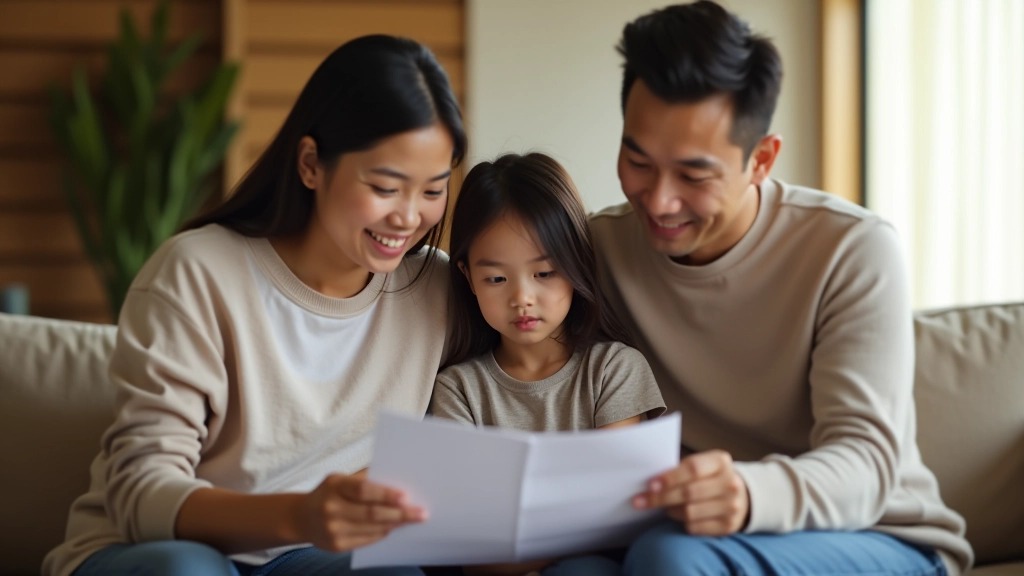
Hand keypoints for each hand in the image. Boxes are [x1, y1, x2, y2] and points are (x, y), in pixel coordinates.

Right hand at [292, 472, 426, 551]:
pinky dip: (382, 534)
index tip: (406, 497)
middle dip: (400, 514)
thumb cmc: (329, 493)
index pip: (363, 490)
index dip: (386, 494)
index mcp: (334, 485)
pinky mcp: (336, 546)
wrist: (302, 517)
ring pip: (372, 528)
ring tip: (412, 520)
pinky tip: (394, 528)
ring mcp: (333, 530)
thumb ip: (365, 478)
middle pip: (371, 513)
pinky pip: (366, 540)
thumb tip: (398, 478)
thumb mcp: (341, 479)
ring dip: (395, 525)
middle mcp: (331, 508)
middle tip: (421, 513)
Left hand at [632, 449, 748, 535]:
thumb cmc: (709, 477)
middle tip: (640, 501)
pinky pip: (695, 527)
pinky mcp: (729, 526)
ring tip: (665, 506)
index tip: (650, 485)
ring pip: (689, 512)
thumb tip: (651, 483)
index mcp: (721, 462)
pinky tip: (680, 515)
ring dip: (670, 510)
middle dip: (660, 497)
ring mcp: (732, 506)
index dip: (669, 478)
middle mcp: (731, 483)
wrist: (740, 496)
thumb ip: (681, 470)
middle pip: (688, 493)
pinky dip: (682, 522)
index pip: (693, 469)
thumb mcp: (701, 465)